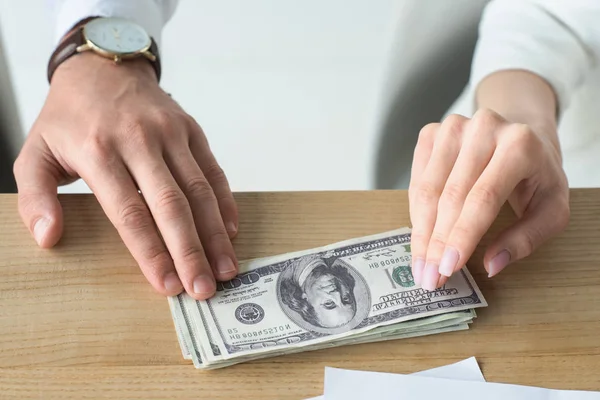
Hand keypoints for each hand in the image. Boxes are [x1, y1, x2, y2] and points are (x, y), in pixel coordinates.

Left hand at [14, 53, 238, 299]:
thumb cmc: (68, 118)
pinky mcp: (190, 129)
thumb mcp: (34, 153)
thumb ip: (35, 197)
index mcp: (98, 151)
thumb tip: (48, 238)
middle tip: (204, 289)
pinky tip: (230, 231)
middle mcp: (139, 141)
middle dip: (190, 251)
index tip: (166, 286)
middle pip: (171, 205)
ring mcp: (170, 132)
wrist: (103, 67)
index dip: (150, 252)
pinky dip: (225, 202)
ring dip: (215, 233)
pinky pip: (212, 169)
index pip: (129, 213)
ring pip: (199, 190)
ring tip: (226, 269)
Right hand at [409, 109, 568, 290]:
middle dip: (436, 242)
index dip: (462, 235)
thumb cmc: (537, 176)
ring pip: (427, 189)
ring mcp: (453, 127)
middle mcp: (484, 128)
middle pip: (451, 195)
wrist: (520, 134)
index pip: (483, 197)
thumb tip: (491, 266)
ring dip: (421, 232)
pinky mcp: (432, 132)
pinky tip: (421, 236)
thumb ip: (527, 238)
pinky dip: (416, 213)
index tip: (447, 268)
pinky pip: (416, 179)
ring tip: (420, 264)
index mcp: (520, 145)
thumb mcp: (551, 209)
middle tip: (429, 277)